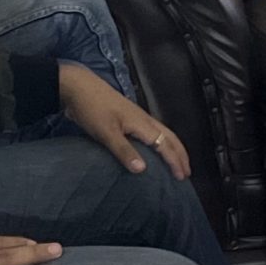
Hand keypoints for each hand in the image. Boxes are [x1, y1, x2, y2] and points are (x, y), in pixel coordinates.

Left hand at [60, 63, 189, 178]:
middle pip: (170, 137)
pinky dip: (162, 142)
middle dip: (181, 155)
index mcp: (142, 124)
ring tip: (178, 161)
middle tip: (187, 172)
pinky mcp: (129, 116)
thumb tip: (143, 170)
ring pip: (164, 133)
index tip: (182, 177)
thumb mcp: (106, 133)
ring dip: (173, 148)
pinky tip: (156, 147)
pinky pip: (154, 131)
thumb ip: (124, 151)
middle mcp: (145, 120)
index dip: (174, 161)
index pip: (165, 145)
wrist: (78, 86)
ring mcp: (137, 117)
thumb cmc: (92, 109)